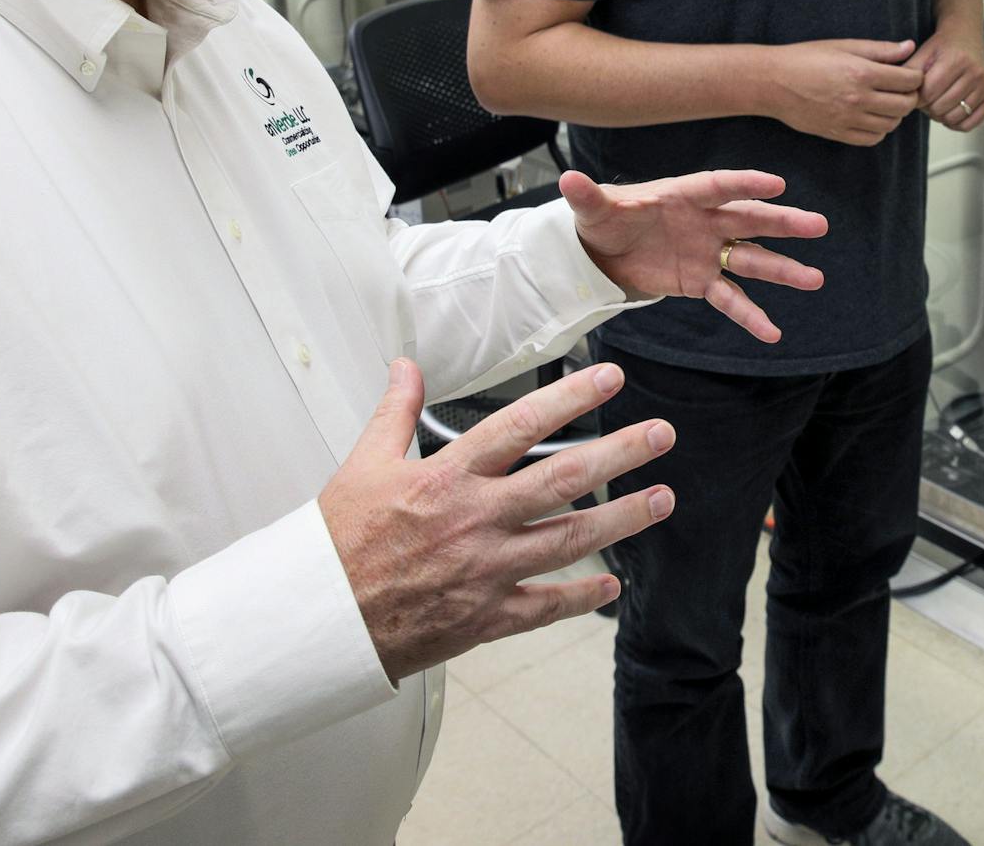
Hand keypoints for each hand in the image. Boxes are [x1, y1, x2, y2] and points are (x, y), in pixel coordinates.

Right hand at [319, 358, 674, 681]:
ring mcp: (487, 569)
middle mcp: (476, 519)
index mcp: (448, 477)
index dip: (570, 398)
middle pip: (563, 479)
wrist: (322, 616)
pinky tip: (611, 585)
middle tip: (661, 434)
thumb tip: (405, 366)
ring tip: (661, 499)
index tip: (608, 379)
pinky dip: (582, 596)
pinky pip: (545, 604)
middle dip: (620, 453)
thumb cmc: (340, 542)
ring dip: (622, 519)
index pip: (521, 426)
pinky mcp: (486, 616)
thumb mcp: (363, 462)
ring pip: (569, 539)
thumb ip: (395, 411)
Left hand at [559, 168, 825, 342]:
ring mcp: (706, 252)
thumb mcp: (593, 209)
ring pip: (750, 260)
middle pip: (748, 220)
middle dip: (782, 223)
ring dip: (782, 269)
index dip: (746, 184)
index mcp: (682, 195)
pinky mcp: (700, 281)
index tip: (778, 184)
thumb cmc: (605, 220)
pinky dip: (750, 315)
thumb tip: (567, 180)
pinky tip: (772, 333)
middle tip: (818, 225)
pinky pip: (730, 299)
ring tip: (814, 279)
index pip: (718, 186)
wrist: (602, 251)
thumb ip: (586, 196)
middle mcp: (703, 222)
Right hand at [763, 38, 924, 145]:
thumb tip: (909, 47)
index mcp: (862, 72)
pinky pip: (872, 138)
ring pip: (891, 124)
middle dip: (909, 96)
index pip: (909, 80)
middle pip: (905, 105)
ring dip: (894, 113)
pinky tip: (871, 116)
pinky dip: (879, 129)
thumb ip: (880, 49)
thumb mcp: (843, 45)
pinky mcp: (838, 133)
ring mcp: (849, 119)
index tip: (909, 73)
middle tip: (901, 88)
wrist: (773, 82)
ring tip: (885, 101)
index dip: (915, 76)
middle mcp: (858, 98)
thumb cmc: (805, 59)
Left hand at [904, 29, 983, 130]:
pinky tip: (949, 111)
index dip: (917, 97)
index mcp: (956, 61)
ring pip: (953, 118)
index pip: (929, 93)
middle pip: (940, 107)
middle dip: (927, 107)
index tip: (915, 93)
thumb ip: (908, 73)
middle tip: (926, 98)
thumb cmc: (941, 49)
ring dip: (940, 116)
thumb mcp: (921, 54)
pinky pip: (969, 124)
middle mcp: (975, 74)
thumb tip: (899, 94)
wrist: (965, 40)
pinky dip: (955, 123)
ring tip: (936, 103)